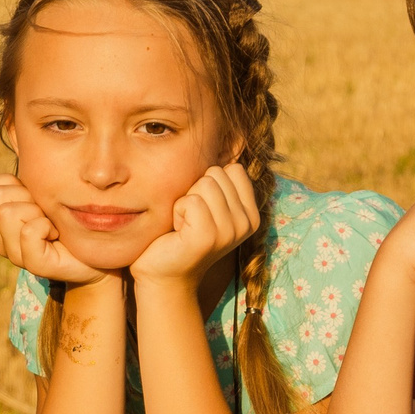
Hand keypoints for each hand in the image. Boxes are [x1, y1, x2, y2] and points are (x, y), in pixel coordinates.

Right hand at [0, 175, 105, 285]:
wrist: (98, 252)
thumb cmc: (70, 217)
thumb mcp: (42, 191)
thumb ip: (23, 178)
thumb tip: (15, 149)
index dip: (12, 184)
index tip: (34, 197)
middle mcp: (1, 238)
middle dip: (25, 196)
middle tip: (46, 212)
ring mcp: (14, 254)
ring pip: (7, 212)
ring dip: (37, 212)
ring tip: (52, 224)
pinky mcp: (34, 264)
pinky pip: (28, 231)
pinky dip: (46, 226)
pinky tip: (56, 234)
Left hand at [128, 163, 260, 287]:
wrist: (163, 274)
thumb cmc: (180, 235)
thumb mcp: (208, 205)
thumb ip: (220, 182)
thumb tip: (233, 138)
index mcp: (251, 214)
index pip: (232, 169)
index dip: (208, 183)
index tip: (201, 211)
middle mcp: (247, 223)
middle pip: (216, 173)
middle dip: (194, 191)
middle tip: (189, 221)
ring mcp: (230, 231)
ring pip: (204, 184)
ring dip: (184, 202)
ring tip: (184, 226)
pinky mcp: (208, 236)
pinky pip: (191, 200)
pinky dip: (177, 212)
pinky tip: (177, 232)